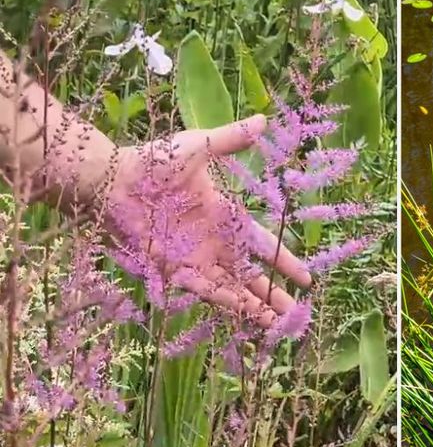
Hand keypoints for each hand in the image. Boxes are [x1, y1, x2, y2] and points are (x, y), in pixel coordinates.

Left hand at [106, 115, 310, 327]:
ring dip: (255, 307)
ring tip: (277, 325)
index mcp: (226, 216)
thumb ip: (231, 139)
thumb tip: (264, 121)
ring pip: (234, 289)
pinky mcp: (176, 270)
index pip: (262, 244)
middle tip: (295, 314)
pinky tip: (247, 316)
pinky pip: (208, 291)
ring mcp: (197, 259)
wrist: (113, 181)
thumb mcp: (198, 147)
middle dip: (274, 295)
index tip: (305, 279)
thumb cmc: (153, 162)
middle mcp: (215, 243)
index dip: (284, 261)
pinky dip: (228, 303)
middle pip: (252, 275)